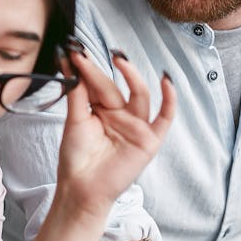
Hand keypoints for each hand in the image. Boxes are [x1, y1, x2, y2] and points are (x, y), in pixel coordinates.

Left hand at [55, 44, 174, 219]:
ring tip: (119, 59)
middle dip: (101, 70)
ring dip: (132, 75)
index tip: (73, 51)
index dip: (86, 68)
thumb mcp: (74, 119)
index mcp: (102, 108)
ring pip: (140, 94)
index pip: (97, 83)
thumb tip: (70, 62)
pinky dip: (169, 99)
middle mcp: (120, 114)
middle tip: (85, 54)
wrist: (81, 188)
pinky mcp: (149, 139)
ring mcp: (136, 125)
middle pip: (114, 86)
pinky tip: (166, 81)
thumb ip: (76, 92)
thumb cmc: (76, 158)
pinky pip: (164, 117)